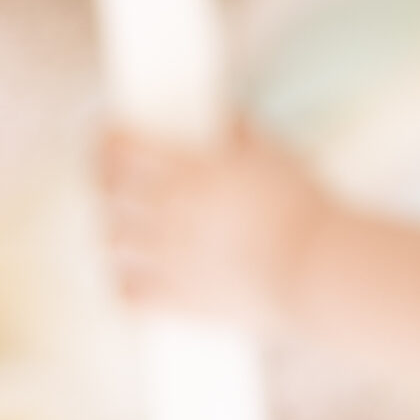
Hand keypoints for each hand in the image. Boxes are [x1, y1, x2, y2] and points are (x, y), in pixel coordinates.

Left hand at [98, 120, 328, 332]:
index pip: (122, 149)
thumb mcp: (276, 155)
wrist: (315, 269)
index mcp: (190, 173)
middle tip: (111, 175)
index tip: (106, 133)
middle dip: (103, 178)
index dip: (106, 138)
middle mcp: (168, 215)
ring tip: (127, 224)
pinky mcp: (177, 299)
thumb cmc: (302, 208)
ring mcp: (167, 259)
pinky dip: (124, 279)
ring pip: (111, 240)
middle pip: (107, 192)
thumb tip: (226, 120)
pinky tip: (135, 273)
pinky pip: (127, 290)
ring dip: (115, 228)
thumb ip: (242, 135)